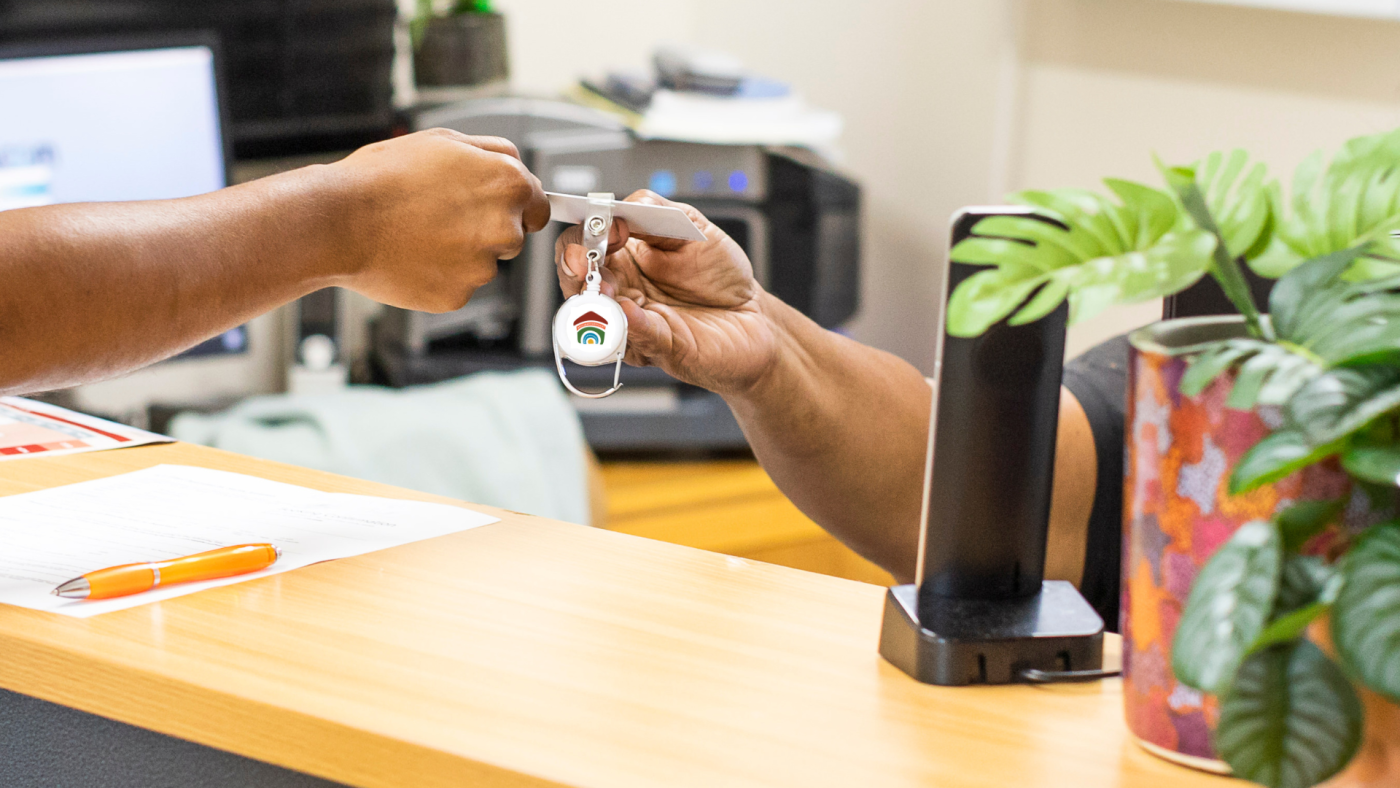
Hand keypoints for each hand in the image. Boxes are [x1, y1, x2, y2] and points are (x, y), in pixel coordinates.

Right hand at [327, 128, 549, 311]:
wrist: (339, 221)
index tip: (495, 208)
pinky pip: (458, 285)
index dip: (516, 205)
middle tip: (440, 216)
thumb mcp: (443, 142)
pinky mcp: (459, 295)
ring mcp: (482, 267)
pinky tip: (411, 256)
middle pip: (512, 236)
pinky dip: (440, 276)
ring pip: (483, 263)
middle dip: (485, 228)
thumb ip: (491, 152)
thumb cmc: (383, 178)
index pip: (538, 204)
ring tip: (418, 233)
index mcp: (508, 185)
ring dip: (462, 253)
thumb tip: (515, 165)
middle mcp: (505, 228)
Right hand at [555, 191, 778, 395]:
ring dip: (595, 303)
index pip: (578, 246)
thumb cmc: (719, 274)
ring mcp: (636, 324)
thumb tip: (617, 211)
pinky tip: (630, 311)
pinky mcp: (661, 349)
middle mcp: (621, 293)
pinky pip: (638, 339)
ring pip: (596, 319)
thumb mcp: (690, 226)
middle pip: (575, 283)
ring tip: (605, 288)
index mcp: (621, 259)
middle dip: (576, 271)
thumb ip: (653, 212)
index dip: (580, 236)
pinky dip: (630, 326)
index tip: (606, 228)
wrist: (755, 314)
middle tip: (590, 262)